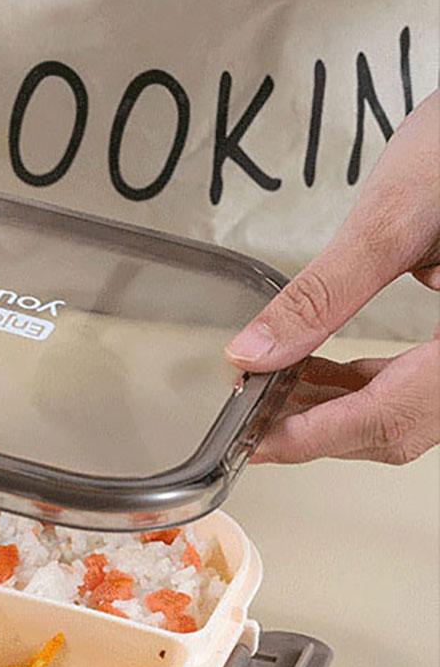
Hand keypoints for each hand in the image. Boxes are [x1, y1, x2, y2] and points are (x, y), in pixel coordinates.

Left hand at [226, 90, 439, 464]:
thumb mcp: (391, 222)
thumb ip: (321, 294)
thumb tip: (253, 352)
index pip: (391, 416)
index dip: (317, 436)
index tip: (259, 445)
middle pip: (397, 424)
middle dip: (319, 425)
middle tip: (251, 420)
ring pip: (405, 410)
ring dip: (335, 407)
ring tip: (270, 392)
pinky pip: (415, 383)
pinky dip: (363, 384)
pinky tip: (314, 370)